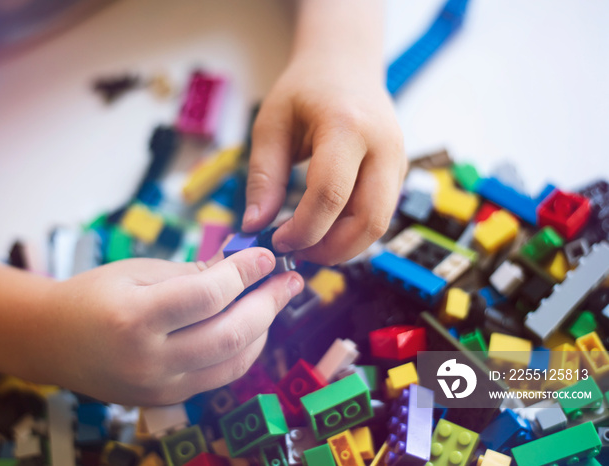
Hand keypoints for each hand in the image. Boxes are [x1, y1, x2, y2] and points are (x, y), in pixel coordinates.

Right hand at [36, 248, 302, 404]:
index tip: (267, 255)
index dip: (246, 272)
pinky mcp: (166, 400)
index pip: (209, 295)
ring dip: (263, 329)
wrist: (51, 341)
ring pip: (233, 361)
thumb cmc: (92, 295)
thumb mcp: (137, 272)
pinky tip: (253, 327)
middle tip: (289, 280)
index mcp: (135, 318)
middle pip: (230, 334)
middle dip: (269, 304)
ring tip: (274, 300)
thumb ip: (192, 273)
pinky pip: (220, 377)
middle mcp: (149, 360)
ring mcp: (159, 387)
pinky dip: (244, 351)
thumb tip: (244, 267)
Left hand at [243, 20, 406, 264]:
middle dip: (332, 249)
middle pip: (369, 220)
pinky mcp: (399, 172)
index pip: (331, 194)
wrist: (346, 63)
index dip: (303, 228)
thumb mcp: (271, 124)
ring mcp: (398, 160)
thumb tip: (254, 226)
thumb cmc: (305, 89)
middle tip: (297, 254)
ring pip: (379, 223)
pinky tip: (324, 229)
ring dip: (344, 246)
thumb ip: (263, 177)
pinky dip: (352, 231)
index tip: (277, 240)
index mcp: (348, 126)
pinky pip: (379, 213)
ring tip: (308, 245)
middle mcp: (384, 145)